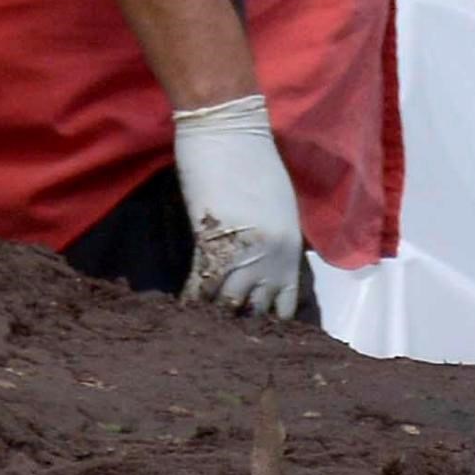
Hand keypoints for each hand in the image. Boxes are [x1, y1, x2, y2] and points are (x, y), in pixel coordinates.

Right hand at [170, 90, 306, 314]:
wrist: (230, 131)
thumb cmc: (258, 162)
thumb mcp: (281, 208)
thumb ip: (276, 242)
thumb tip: (265, 264)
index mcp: (290, 250)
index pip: (284, 304)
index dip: (270, 322)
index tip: (259, 336)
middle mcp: (270, 260)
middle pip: (255, 311)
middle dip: (242, 326)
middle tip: (228, 342)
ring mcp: (240, 256)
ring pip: (227, 306)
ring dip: (215, 318)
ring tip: (204, 335)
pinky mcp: (208, 247)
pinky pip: (198, 288)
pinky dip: (191, 302)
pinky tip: (184, 314)